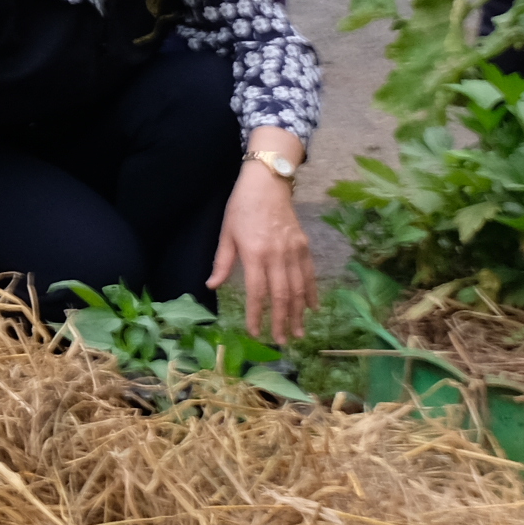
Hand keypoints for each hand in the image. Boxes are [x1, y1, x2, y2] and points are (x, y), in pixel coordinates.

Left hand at [210, 157, 316, 340]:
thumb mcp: (226, 233)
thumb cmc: (241, 207)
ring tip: (299, 332)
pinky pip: (310, 274)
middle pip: (282, 295)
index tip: (255, 331)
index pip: (257, 291)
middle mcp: (277, 255)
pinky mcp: (304, 246)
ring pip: (299, 288)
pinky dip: (312, 292)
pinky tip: (312, 308)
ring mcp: (293, 251)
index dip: (257, 314)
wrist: (267, 184)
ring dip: (299, 313)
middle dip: (282, 320)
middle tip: (282, 341)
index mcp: (254, 253)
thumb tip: (211, 285)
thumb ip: (222, 262)